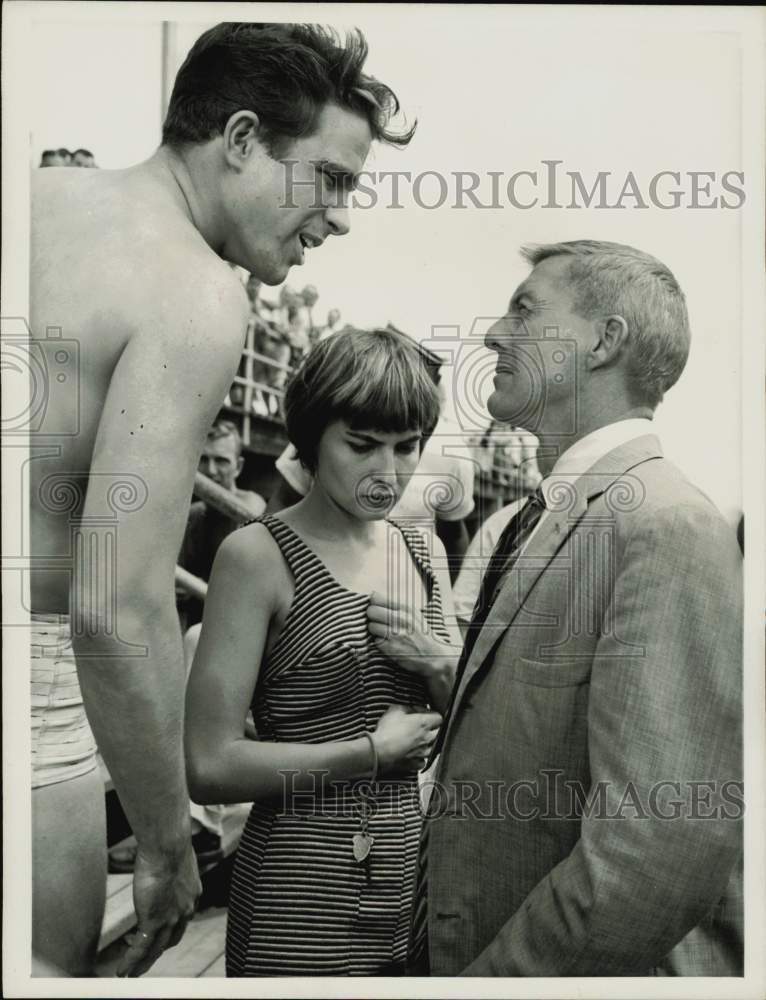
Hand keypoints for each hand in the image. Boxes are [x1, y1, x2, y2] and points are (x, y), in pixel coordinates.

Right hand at [117, 838, 200, 976]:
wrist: (168, 846)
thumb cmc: (169, 845)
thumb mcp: (175, 861)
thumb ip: (170, 871)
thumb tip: (159, 864)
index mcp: (191, 895)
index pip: (180, 921)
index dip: (168, 931)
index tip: (156, 934)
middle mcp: (185, 910)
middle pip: (170, 940)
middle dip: (157, 952)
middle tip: (144, 960)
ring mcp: (170, 918)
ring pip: (155, 950)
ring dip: (142, 964)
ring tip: (131, 973)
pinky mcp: (154, 921)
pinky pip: (141, 948)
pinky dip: (131, 961)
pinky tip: (122, 969)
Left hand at [367, 590, 456, 680]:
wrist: (435, 657)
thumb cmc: (423, 635)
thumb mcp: (415, 615)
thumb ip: (396, 605)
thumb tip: (373, 595)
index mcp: (406, 608)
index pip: (377, 598)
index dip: (374, 604)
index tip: (377, 608)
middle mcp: (401, 618)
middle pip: (371, 611)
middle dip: (373, 617)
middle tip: (381, 622)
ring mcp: (395, 633)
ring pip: (371, 626)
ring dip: (376, 631)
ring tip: (387, 634)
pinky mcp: (390, 648)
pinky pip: (375, 640)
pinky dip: (380, 643)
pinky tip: (390, 644)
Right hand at [372, 704, 441, 775]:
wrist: (379, 751)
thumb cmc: (387, 731)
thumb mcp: (395, 710)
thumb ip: (406, 708)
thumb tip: (410, 709)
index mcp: (423, 724)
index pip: (438, 717)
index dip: (431, 713)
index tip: (421, 712)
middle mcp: (426, 739)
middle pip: (439, 733)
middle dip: (433, 728)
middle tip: (423, 725)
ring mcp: (422, 753)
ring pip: (433, 749)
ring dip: (429, 743)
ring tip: (420, 740)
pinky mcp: (414, 764)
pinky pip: (422, 761)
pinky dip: (420, 758)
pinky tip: (415, 754)